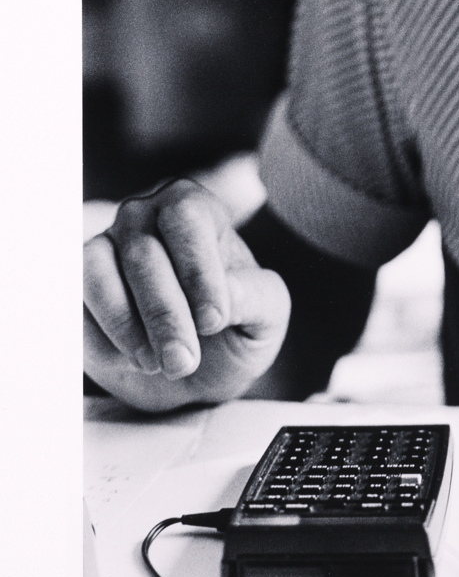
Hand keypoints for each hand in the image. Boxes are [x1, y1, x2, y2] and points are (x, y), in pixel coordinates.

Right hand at [84, 178, 290, 411]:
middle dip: (165, 313)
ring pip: (98, 271)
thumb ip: (258, 297)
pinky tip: (134, 359)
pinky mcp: (76, 288)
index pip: (187, 218)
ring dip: (127, 324)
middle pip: (143, 252)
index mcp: (194, 209)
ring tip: (158, 364)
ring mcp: (103, 248)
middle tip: (183, 361)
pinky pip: (75, 302)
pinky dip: (102, 336)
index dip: (198, 271)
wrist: (195, 368)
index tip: (213, 321)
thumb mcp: (267, 316)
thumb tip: (230, 291)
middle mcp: (143, 217)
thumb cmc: (235, 328)